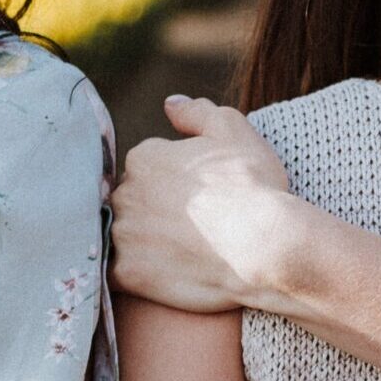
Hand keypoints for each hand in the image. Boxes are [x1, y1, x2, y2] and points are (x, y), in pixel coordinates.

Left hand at [110, 95, 302, 312]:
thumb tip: (169, 104)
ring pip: (125, 237)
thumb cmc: (253, 184)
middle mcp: (124, 192)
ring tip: (182, 256)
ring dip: (144, 243)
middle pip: (133, 201)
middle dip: (155, 212)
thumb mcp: (233, 129)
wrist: (263, 245)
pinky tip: (161, 276)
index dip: (174, 184)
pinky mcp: (126, 273)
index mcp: (144, 157)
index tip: (200, 198)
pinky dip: (133, 274)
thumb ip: (197, 112)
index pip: (147, 169)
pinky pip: (117, 273)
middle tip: (193, 229)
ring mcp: (123, 234)